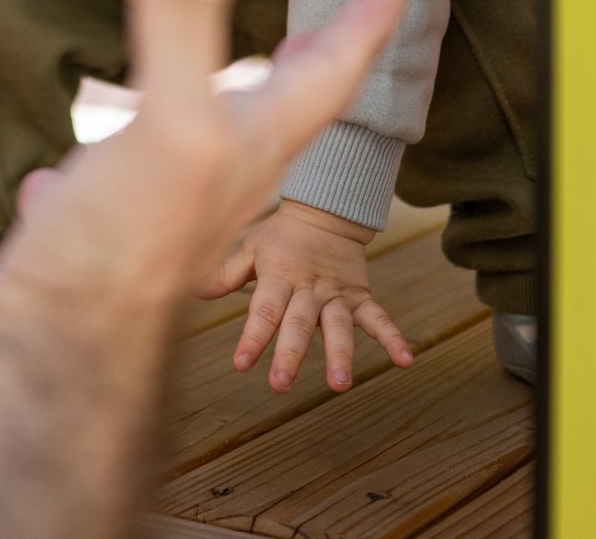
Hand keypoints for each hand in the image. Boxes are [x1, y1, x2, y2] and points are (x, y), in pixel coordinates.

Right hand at [0, 0, 405, 538]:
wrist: (43, 366)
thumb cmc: (123, 255)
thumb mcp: (172, 114)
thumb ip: (192, 4)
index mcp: (246, 152)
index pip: (324, 79)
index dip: (356, 31)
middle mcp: (207, 189)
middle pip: (262, 120)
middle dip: (288, 77)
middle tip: (308, 40)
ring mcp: (143, 227)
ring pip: (175, 165)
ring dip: (187, 125)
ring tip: (186, 97)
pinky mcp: (80, 256)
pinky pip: (87, 212)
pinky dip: (78, 187)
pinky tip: (51, 184)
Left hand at [205, 200, 413, 392]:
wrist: (326, 209)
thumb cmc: (280, 237)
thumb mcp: (250, 249)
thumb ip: (225, 273)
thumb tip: (190, 289)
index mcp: (278, 277)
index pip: (264, 310)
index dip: (252, 337)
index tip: (242, 363)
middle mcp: (308, 288)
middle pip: (298, 323)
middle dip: (289, 354)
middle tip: (280, 384)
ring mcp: (337, 294)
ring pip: (339, 325)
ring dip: (339, 354)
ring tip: (339, 384)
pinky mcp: (360, 297)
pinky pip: (379, 318)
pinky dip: (392, 338)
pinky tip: (405, 361)